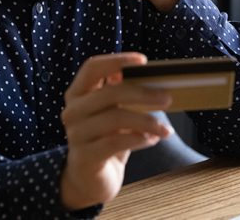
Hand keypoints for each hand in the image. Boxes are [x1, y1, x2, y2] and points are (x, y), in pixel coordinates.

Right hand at [60, 53, 172, 210]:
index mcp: (78, 93)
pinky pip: (115, 142)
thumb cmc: (107, 138)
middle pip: (109, 92)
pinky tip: (152, 139)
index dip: (117, 60)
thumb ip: (124, 93)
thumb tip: (150, 74)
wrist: (91, 178)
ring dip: (147, 121)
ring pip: (115, 118)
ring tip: (165, 129)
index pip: (92, 67)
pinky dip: (138, 139)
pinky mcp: (84, 156)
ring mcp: (75, 134)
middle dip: (143, 93)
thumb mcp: (115, 112)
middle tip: (167, 98)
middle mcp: (72, 111)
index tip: (143, 61)